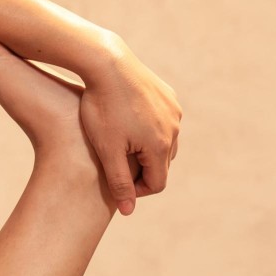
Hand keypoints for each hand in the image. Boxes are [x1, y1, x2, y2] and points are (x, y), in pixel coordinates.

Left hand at [76, 38, 181, 214]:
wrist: (106, 63)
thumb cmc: (102, 108)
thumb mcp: (106, 150)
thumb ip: (119, 183)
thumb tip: (128, 211)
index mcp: (160, 145)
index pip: (157, 183)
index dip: (137, 190)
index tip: (117, 184)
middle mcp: (174, 128)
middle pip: (162, 164)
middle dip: (142, 170)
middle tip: (117, 165)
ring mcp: (173, 110)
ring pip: (164, 143)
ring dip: (147, 150)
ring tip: (122, 147)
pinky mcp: (169, 95)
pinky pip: (164, 121)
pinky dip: (150, 129)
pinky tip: (129, 125)